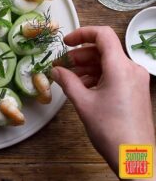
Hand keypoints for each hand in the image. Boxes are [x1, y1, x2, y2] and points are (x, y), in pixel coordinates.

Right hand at [51, 26, 154, 174]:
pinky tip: (84, 87)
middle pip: (104, 49)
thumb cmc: (112, 132)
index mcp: (120, 67)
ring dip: (88, 66)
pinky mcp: (136, 90)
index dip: (82, 33)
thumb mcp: (84, 104)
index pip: (102, 35)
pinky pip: (115, 74)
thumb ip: (67, 82)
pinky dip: (99, 75)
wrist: (135, 158)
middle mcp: (132, 69)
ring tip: (70, 77)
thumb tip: (55, 70)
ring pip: (109, 62)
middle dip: (81, 54)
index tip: (66, 42)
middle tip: (62, 64)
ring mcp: (136, 80)